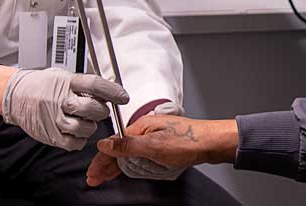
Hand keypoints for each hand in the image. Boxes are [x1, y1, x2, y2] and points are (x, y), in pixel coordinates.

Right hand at [1, 69, 128, 150]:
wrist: (16, 95)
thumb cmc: (43, 85)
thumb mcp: (64, 76)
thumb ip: (84, 84)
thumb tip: (108, 89)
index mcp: (67, 82)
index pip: (95, 85)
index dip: (113, 92)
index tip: (123, 97)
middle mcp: (61, 100)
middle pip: (92, 109)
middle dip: (101, 111)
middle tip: (99, 109)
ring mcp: (55, 119)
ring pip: (85, 128)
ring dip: (90, 126)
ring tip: (84, 120)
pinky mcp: (50, 135)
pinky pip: (73, 143)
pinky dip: (79, 139)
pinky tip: (76, 131)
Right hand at [86, 115, 237, 186]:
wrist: (212, 142)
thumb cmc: (188, 141)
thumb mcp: (153, 146)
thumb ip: (128, 146)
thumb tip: (105, 143)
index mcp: (141, 127)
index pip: (114, 144)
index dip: (101, 160)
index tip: (93, 174)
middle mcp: (146, 130)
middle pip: (120, 148)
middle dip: (106, 164)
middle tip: (96, 178)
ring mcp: (155, 136)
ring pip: (130, 152)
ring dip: (117, 164)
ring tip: (106, 175)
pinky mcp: (163, 144)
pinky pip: (141, 154)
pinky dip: (131, 163)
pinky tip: (129, 168)